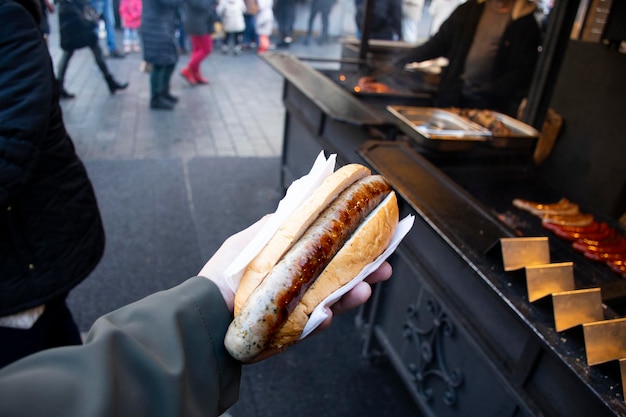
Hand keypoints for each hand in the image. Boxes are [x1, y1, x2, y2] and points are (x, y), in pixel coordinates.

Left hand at [198, 216, 392, 359]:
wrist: (205, 316)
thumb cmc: (223, 276)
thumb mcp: (249, 242)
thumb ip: (277, 226)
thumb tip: (301, 204)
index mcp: (291, 259)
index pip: (328, 250)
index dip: (352, 244)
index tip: (373, 235)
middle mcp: (298, 282)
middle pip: (338, 275)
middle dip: (365, 271)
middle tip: (386, 266)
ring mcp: (298, 306)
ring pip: (333, 299)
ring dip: (353, 293)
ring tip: (368, 287)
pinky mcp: (292, 329)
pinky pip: (313, 324)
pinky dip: (324, 318)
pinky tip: (329, 314)